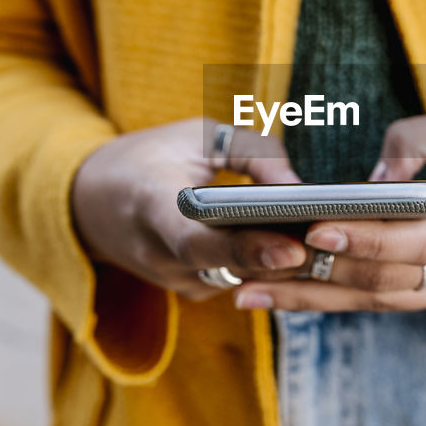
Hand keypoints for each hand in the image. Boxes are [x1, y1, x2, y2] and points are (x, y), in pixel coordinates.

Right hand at [72, 118, 309, 299]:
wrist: (91, 203)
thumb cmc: (153, 156)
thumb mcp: (198, 136)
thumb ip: (253, 155)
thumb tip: (301, 189)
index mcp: (150, 207)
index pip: (198, 241)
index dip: (246, 248)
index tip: (292, 248)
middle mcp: (159, 256)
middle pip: (232, 267)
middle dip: (285, 258)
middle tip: (334, 243)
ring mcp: (175, 280)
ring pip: (243, 279)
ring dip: (287, 264)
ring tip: (332, 242)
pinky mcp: (193, 289)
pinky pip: (241, 280)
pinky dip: (272, 265)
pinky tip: (310, 247)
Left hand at [233, 109, 425, 319]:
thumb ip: (423, 138)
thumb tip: (371, 180)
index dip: (371, 238)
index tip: (315, 230)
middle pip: (394, 280)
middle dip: (319, 278)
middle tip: (251, 270)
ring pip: (388, 303)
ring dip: (319, 301)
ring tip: (252, 294)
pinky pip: (399, 305)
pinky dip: (347, 299)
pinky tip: (297, 295)